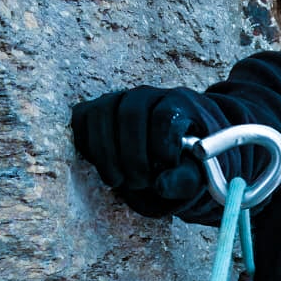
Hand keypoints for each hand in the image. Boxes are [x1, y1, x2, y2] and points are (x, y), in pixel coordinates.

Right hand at [71, 87, 201, 201]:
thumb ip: (185, 180)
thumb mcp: (198, 172)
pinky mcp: (97, 108)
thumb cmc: (188, 160)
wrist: (172, 151)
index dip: (162, 145)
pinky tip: (106, 166)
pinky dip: (88, 145)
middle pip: (131, 113)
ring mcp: (119, 98)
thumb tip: (161, 186)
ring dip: (106, 154)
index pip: (165, 115)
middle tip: (139, 183)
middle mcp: (148, 95)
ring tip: (120, 181)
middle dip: (132, 155)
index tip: (165, 168)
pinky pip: (82, 119)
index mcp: (181, 103)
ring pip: (102, 114)